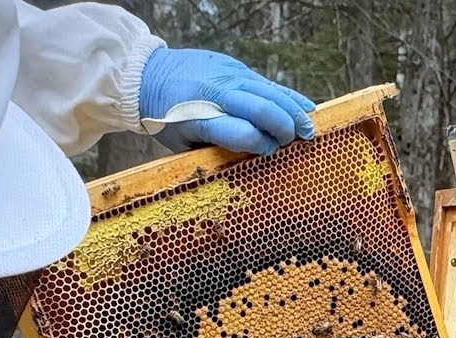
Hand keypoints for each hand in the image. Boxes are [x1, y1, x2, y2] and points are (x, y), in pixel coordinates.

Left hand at [139, 48, 315, 155]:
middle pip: (263, 109)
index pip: (243, 132)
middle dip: (285, 128)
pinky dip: (287, 95)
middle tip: (299, 142)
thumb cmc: (163, 117)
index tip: (270, 153)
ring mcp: (227, 75)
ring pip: (270, 92)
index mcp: (199, 117)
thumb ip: (215, 148)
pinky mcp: (233, 66)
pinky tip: (305, 106)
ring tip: (309, 127)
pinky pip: (266, 82)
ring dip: (293, 111)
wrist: (146, 76)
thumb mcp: (182, 143)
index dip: (262, 145)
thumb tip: (254, 154)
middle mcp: (216, 93)